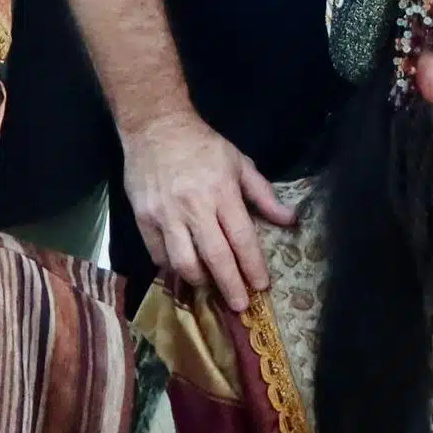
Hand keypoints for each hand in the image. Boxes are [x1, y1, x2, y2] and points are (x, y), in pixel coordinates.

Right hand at [122, 109, 294, 310]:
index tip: (262, 286)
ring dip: (201, 281)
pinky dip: (173, 268)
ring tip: (211, 288)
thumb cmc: (202, 144)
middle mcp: (194, 206)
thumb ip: (263, 194)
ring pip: (184, 261)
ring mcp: (166, 214)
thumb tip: (289, 220)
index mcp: (222, 191)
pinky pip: (159, 254)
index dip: (253, 266)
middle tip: (241, 306)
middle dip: (230, 286)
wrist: (155, 126)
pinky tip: (184, 270)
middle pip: (215, 256)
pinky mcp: (143, 218)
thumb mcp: (239, 162)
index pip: (242, 237)